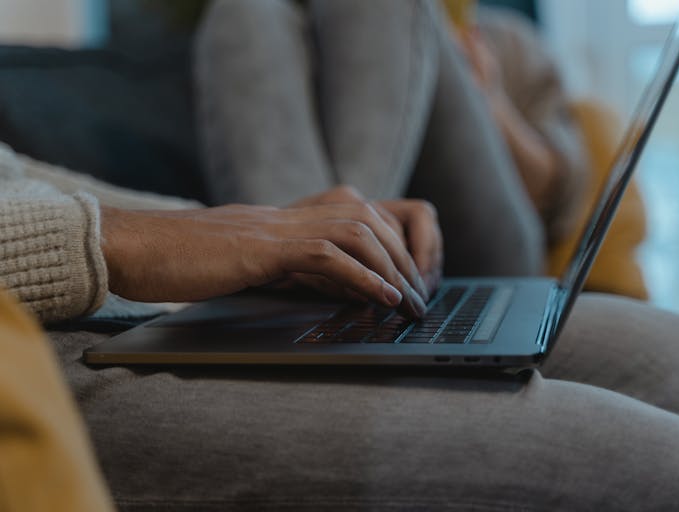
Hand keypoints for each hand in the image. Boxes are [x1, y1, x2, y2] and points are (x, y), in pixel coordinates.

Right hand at [100, 202, 428, 317]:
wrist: (138, 246)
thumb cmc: (189, 260)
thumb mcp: (255, 262)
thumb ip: (296, 266)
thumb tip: (339, 288)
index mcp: (292, 215)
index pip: (364, 217)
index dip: (395, 248)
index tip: (410, 284)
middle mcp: (292, 213)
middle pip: (372, 220)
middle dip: (405, 259)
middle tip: (419, 298)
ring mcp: (279, 226)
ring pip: (359, 232)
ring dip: (392, 269)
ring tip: (409, 302)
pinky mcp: (264, 247)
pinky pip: (327, 255)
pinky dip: (362, 277)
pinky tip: (383, 297)